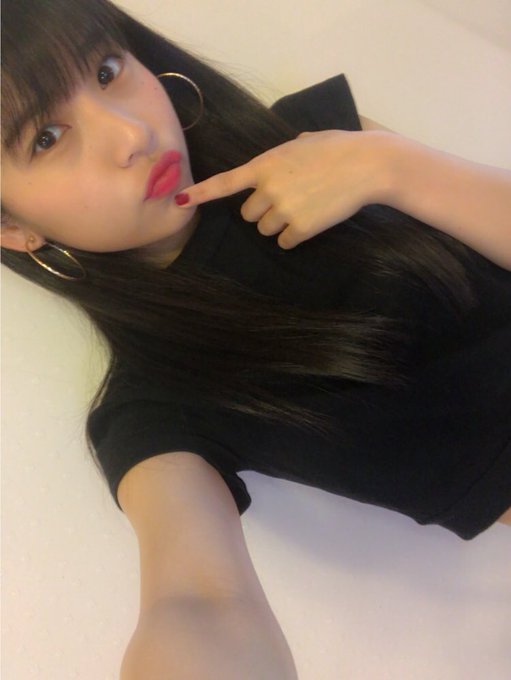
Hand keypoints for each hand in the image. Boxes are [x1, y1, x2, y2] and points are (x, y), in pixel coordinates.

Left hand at [175, 130, 395, 248]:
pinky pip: (285, 242)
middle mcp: (268, 188)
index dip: (201, 194)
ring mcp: (284, 210)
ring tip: (304, 207)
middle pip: (248, 215)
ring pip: (265, 230)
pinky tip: (312, 220)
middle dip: (262, 211)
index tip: (180, 201)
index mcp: (265, 164)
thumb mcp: (303, 142)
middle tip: (287, 200)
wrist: (366, 165)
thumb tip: (284, 161)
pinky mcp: (301, 228)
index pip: (225, 183)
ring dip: (278, 224)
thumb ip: (283, 155)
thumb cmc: (338, 147)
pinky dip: (295, 236)